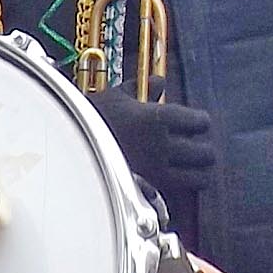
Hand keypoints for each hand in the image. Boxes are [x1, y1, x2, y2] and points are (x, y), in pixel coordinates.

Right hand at [86, 90, 220, 237]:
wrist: (66, 141)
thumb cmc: (90, 115)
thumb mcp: (118, 94)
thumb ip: (144, 88)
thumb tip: (160, 82)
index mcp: (158, 117)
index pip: (201, 122)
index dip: (200, 122)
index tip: (195, 122)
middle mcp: (162, 145)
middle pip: (206, 153)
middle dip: (204, 149)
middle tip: (195, 146)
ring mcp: (156, 169)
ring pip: (199, 178)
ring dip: (199, 170)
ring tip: (192, 166)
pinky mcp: (146, 188)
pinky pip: (179, 191)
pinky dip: (183, 185)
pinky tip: (177, 178)